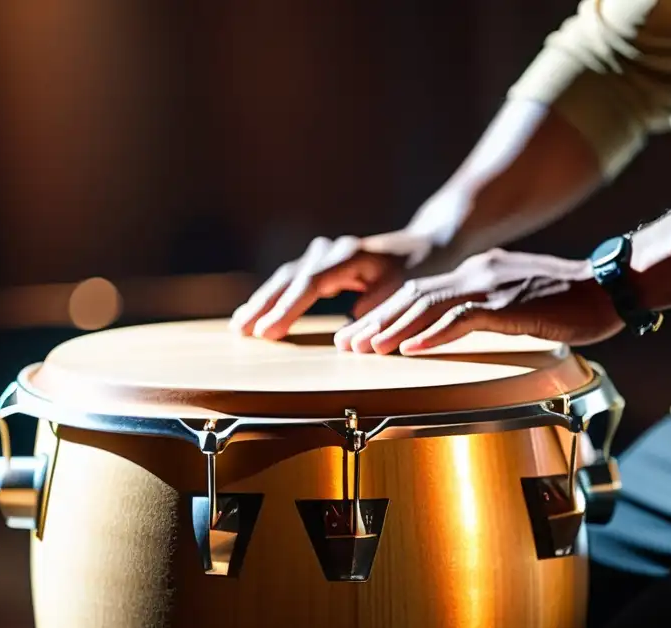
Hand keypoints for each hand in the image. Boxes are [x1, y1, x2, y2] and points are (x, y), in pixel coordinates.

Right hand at [229, 231, 433, 339]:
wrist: (430, 244)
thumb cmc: (422, 271)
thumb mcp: (406, 292)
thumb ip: (379, 313)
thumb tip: (349, 341)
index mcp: (352, 256)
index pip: (311, 283)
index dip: (288, 309)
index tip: (268, 332)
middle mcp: (334, 251)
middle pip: (290, 278)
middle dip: (265, 306)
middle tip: (242, 332)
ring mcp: (326, 254)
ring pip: (286, 278)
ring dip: (263, 302)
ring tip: (239, 327)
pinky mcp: (324, 263)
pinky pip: (292, 281)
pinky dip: (275, 298)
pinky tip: (256, 314)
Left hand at [333, 249, 623, 353]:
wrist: (612, 286)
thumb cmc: (572, 302)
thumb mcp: (519, 304)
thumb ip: (487, 312)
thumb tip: (462, 331)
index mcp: (476, 274)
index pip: (418, 292)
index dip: (384, 313)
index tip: (359, 333)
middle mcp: (476, 274)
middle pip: (411, 297)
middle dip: (375, 321)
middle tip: (346, 344)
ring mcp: (490, 287)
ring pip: (427, 307)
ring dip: (394, 330)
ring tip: (366, 349)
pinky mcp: (507, 305)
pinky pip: (460, 320)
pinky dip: (431, 336)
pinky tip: (408, 350)